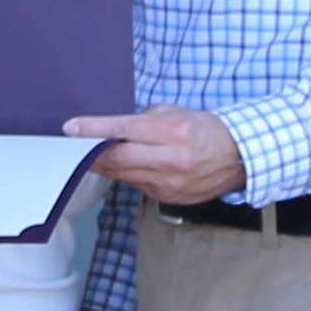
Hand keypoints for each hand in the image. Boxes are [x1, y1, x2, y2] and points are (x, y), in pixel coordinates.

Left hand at [76, 104, 247, 204]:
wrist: (238, 157)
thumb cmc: (206, 130)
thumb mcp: (174, 112)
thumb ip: (141, 120)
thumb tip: (111, 129)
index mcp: (173, 132)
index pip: (123, 130)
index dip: (93, 129)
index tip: (72, 128)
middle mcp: (172, 160)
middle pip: (117, 159)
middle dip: (90, 151)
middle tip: (74, 145)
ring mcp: (170, 183)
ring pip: (122, 175)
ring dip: (103, 165)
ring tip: (91, 154)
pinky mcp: (168, 198)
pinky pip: (136, 185)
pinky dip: (124, 175)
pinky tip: (119, 166)